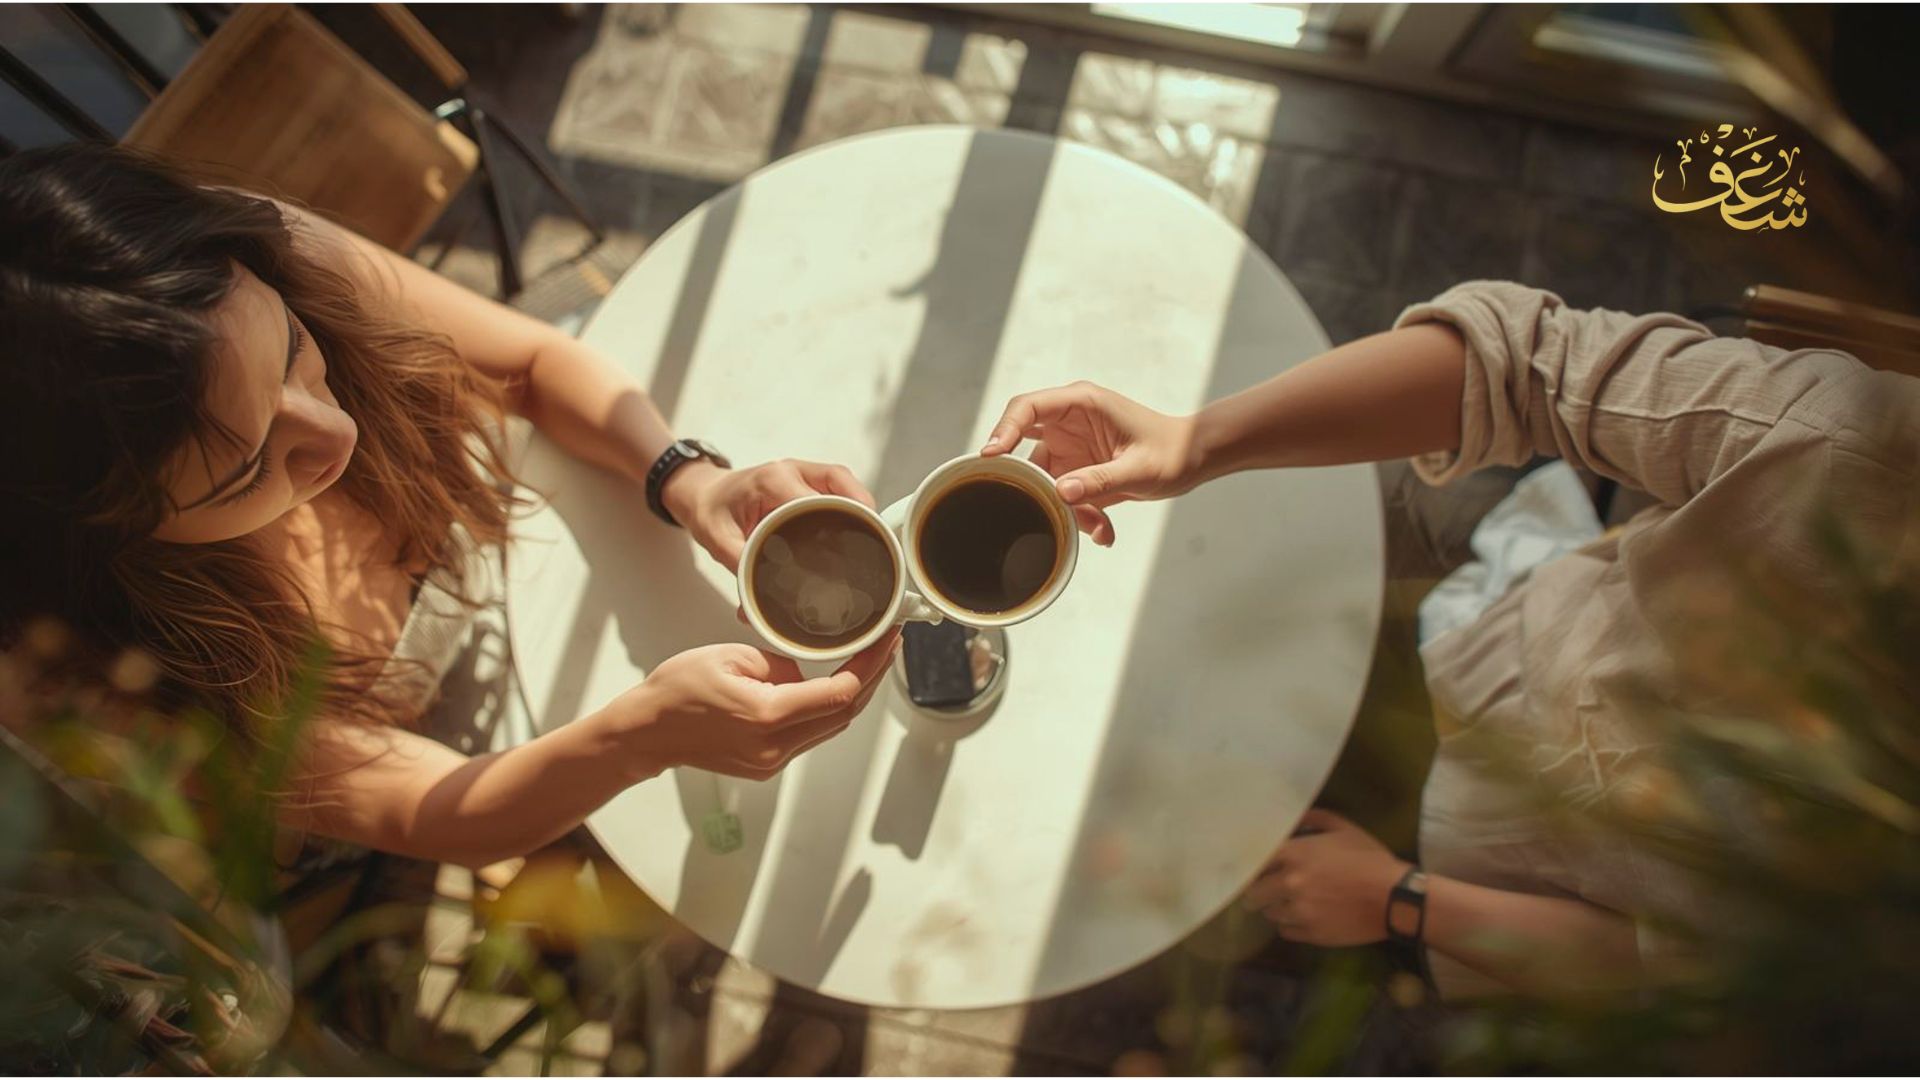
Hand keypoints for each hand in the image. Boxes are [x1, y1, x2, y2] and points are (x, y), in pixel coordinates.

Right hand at [605, 631, 899, 780]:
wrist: (647, 731)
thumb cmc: (678, 689)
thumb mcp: (732, 656)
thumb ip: (781, 663)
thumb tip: (807, 672)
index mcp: (767, 715)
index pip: (839, 693)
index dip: (870, 667)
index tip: (885, 641)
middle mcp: (775, 746)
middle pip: (843, 714)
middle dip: (871, 679)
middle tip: (886, 647)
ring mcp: (771, 761)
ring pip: (829, 727)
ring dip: (851, 696)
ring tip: (866, 661)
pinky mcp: (766, 765)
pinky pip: (808, 736)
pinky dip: (825, 710)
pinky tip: (832, 685)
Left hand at [664, 458, 873, 570]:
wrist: (704, 493)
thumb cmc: (711, 511)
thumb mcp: (717, 540)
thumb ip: (739, 567)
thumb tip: (756, 606)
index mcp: (772, 481)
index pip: (816, 500)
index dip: (838, 523)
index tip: (849, 552)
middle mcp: (794, 471)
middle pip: (844, 487)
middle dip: (863, 517)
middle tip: (876, 550)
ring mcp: (806, 473)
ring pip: (849, 486)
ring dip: (863, 512)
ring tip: (875, 543)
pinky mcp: (812, 481)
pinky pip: (843, 490)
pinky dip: (855, 509)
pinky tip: (861, 534)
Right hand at [980, 381, 1198, 545]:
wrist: (1191, 460)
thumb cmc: (1171, 452)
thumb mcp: (1139, 469)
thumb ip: (1101, 480)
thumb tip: (1061, 492)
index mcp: (1081, 404)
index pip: (1027, 408)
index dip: (1003, 428)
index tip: (991, 455)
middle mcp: (1068, 423)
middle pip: (1022, 446)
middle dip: (1030, 482)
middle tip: (1034, 508)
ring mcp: (1070, 447)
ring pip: (1043, 480)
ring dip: (1063, 507)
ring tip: (1097, 525)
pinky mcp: (1076, 470)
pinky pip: (1062, 495)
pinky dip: (1078, 515)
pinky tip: (1104, 529)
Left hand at [1244, 809, 1408, 946]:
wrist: (1394, 898)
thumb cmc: (1370, 859)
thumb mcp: (1344, 829)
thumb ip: (1314, 818)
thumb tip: (1294, 818)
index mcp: (1294, 854)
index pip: (1253, 862)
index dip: (1251, 867)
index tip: (1251, 869)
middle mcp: (1290, 884)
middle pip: (1254, 894)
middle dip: (1259, 892)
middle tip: (1266, 890)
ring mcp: (1299, 911)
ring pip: (1270, 914)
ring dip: (1276, 908)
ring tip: (1290, 903)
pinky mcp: (1311, 934)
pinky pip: (1286, 932)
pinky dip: (1290, 925)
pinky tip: (1304, 917)